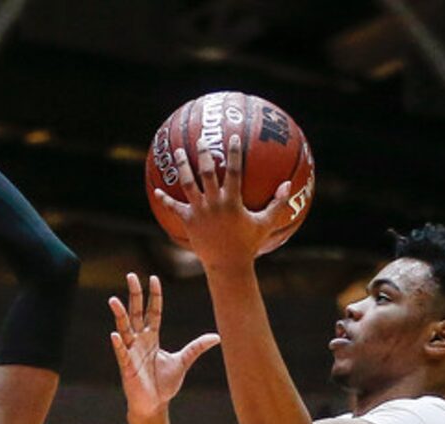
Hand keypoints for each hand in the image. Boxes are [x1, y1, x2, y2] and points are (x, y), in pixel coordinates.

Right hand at [109, 272, 219, 420]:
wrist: (154, 405)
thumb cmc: (164, 384)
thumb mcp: (183, 361)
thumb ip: (197, 347)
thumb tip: (217, 337)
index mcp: (152, 338)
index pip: (153, 311)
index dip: (154, 295)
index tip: (153, 278)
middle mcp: (140, 341)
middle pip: (136, 313)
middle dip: (134, 295)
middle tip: (131, 276)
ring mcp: (132, 353)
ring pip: (124, 329)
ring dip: (119, 315)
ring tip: (113, 300)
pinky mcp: (127, 367)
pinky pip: (121, 353)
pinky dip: (118, 344)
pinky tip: (114, 334)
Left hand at [153, 135, 291, 271]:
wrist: (227, 265)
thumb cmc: (248, 244)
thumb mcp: (265, 223)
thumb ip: (277, 203)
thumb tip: (288, 184)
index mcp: (232, 201)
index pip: (233, 170)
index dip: (234, 153)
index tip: (233, 137)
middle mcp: (214, 204)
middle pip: (206, 173)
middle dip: (204, 154)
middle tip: (201, 139)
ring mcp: (199, 212)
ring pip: (188, 185)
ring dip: (182, 167)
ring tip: (177, 152)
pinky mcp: (188, 222)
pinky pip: (174, 208)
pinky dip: (165, 200)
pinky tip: (156, 191)